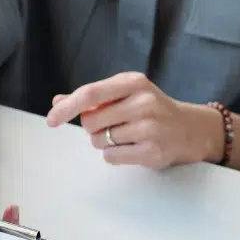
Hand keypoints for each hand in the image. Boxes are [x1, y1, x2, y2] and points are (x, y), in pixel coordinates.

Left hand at [46, 72, 222, 168]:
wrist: (189, 129)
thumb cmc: (150, 110)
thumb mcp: (124, 94)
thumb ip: (92, 98)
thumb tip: (57, 101)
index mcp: (133, 82)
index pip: (90, 93)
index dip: (67, 108)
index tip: (51, 120)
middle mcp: (143, 101)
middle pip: (90, 121)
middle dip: (92, 127)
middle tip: (112, 125)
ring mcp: (149, 126)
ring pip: (99, 141)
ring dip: (104, 142)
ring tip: (126, 135)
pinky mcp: (152, 150)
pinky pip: (111, 157)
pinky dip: (114, 155)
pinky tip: (131, 148)